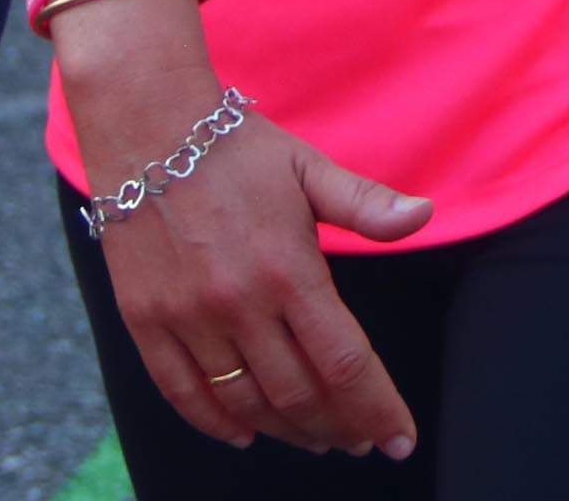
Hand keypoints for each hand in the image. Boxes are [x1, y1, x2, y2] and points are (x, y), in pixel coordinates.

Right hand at [83, 72, 433, 458]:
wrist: (148, 129)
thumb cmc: (239, 150)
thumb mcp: (310, 169)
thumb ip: (366, 204)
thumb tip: (424, 215)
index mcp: (289, 269)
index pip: (344, 362)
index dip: (377, 407)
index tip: (399, 438)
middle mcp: (238, 303)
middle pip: (299, 394)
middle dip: (339, 426)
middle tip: (361, 439)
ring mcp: (187, 317)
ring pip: (245, 402)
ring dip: (288, 430)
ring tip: (318, 438)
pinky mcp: (145, 321)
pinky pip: (182, 392)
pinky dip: (215, 423)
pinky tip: (245, 434)